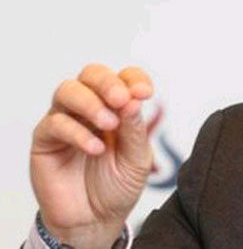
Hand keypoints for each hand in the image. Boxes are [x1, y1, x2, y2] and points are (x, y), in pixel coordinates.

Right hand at [30, 64, 153, 246]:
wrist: (95, 220)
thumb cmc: (117, 185)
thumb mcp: (137, 158)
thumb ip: (135, 129)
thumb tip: (133, 100)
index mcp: (117, 107)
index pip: (123, 77)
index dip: (134, 79)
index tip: (145, 92)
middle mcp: (90, 108)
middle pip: (91, 74)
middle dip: (108, 82)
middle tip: (121, 99)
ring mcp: (66, 121)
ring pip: (67, 90)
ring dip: (90, 102)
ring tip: (109, 124)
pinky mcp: (46, 140)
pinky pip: (55, 123)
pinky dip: (78, 132)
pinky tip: (96, 149)